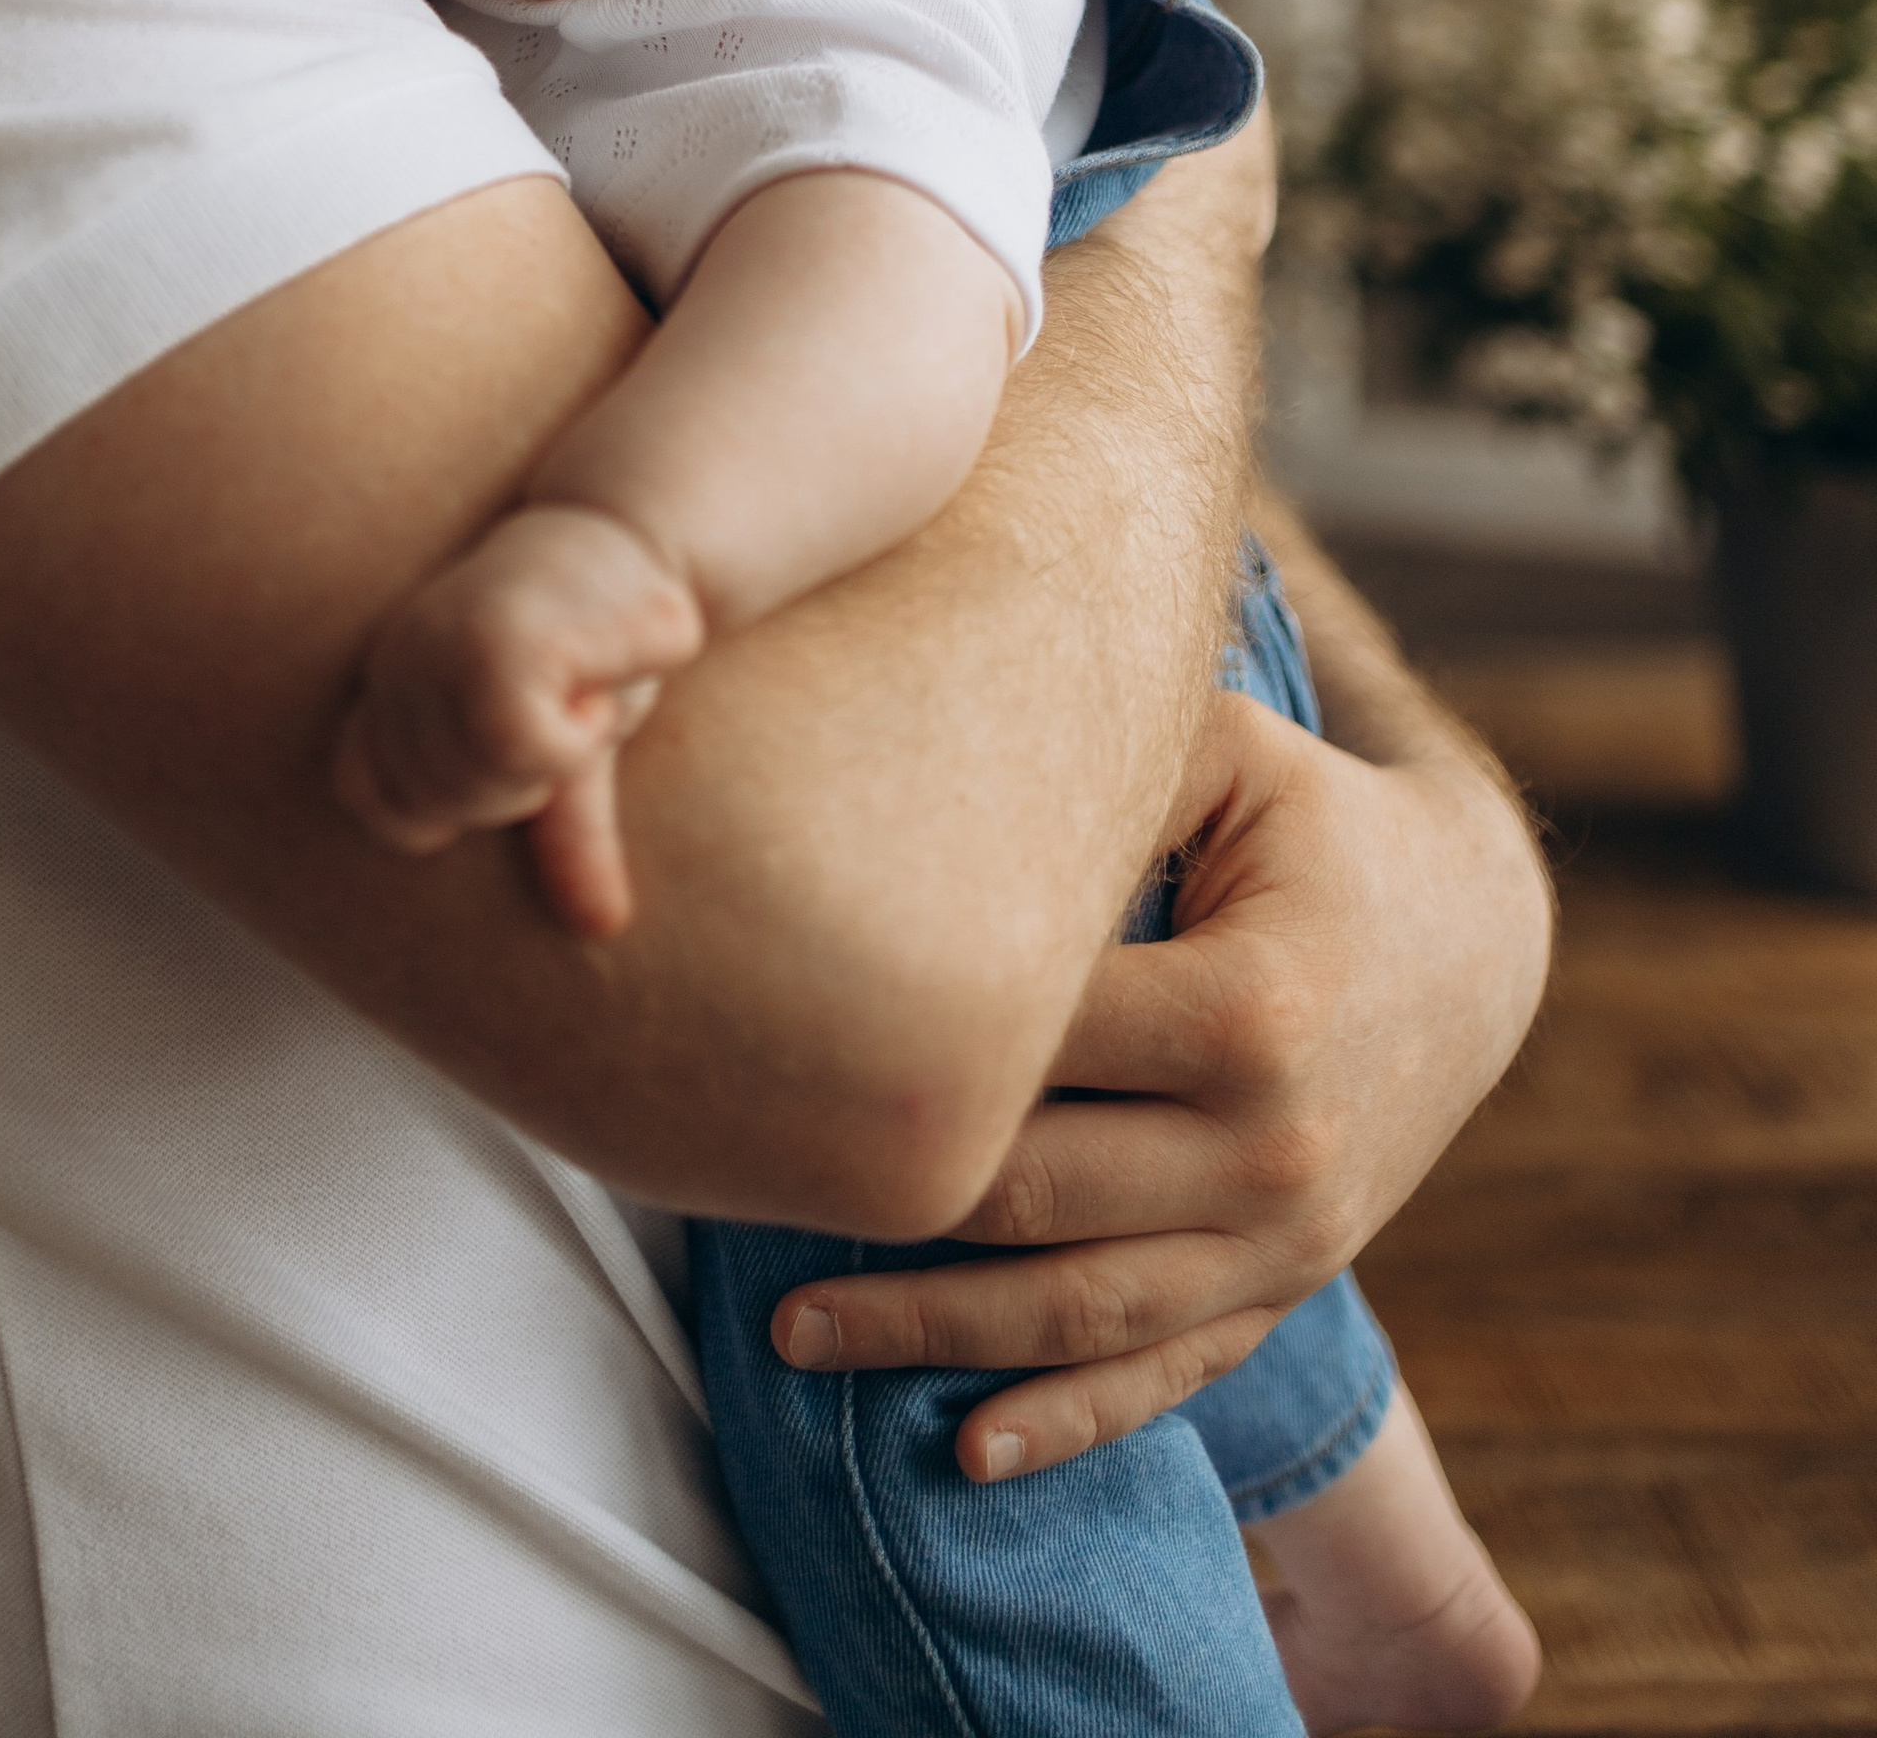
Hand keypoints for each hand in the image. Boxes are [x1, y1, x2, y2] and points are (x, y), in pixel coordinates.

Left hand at [332, 503, 706, 933]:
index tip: (524, 750)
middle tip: (571, 707)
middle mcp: (400, 657)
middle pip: (437, 804)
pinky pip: (522, 745)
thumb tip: (600, 924)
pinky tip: (595, 681)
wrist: (649, 531)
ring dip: (553, 755)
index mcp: (396, 680)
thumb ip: (566, 830)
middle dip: (518, 785)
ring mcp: (440, 641)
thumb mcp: (578, 740)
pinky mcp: (497, 632)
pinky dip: (575, 734)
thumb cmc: (603, 627)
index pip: (380, 803)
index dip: (453, 806)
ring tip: (582, 688)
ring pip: (477, 781)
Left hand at [768, 685, 1549, 1477]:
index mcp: (1249, 1009)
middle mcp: (1271, 1146)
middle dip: (884, 1210)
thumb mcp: (1231, 754)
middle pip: (1036, 1197)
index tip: (779, 1041)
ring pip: (1083, 1313)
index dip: (907, 1046)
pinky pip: (1169, 1375)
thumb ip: (1102, 766)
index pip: (1037, 1047)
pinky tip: (967, 1455)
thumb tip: (935, 772)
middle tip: (735, 1198)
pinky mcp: (1285, 1290)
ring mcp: (1284, 1239)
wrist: (1475, 941)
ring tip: (794, 1339)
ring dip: (933, 1338)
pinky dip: (1069, 1423)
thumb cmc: (1315, 823)